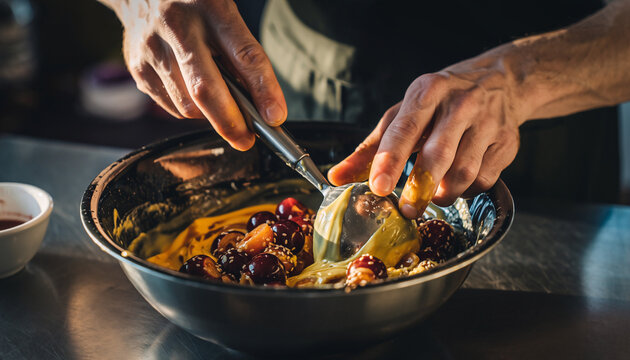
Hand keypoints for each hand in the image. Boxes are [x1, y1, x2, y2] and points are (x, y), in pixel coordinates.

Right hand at [114, 0, 285, 149]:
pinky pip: (171, 107)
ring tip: (219, 103)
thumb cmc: (194, 7)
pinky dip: (190, 110)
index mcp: (211, 8)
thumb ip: (242, 55)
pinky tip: (192, 91)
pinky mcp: (138, 68)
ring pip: (187, 105)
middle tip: (246, 139)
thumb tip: (262, 105)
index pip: (244, 56)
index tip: (274, 117)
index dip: (263, 90)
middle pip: (206, 90)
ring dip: (209, 116)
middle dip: (230, 122)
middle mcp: (178, 26)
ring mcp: (153, 49)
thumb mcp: (225, 16)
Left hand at [328, 52, 523, 217]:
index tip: (378, 187)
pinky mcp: (507, 142)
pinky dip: (466, 191)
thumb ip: (370, 148)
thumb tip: (337, 177)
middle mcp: (460, 104)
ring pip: (464, 173)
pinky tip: (457, 182)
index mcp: (427, 92)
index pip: (405, 129)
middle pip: (439, 155)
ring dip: (443, 193)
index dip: (390, 160)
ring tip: (432, 194)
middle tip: (407, 210)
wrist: (500, 81)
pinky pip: (484, 180)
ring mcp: (488, 122)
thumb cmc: (440, 101)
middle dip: (420, 188)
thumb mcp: (403, 113)